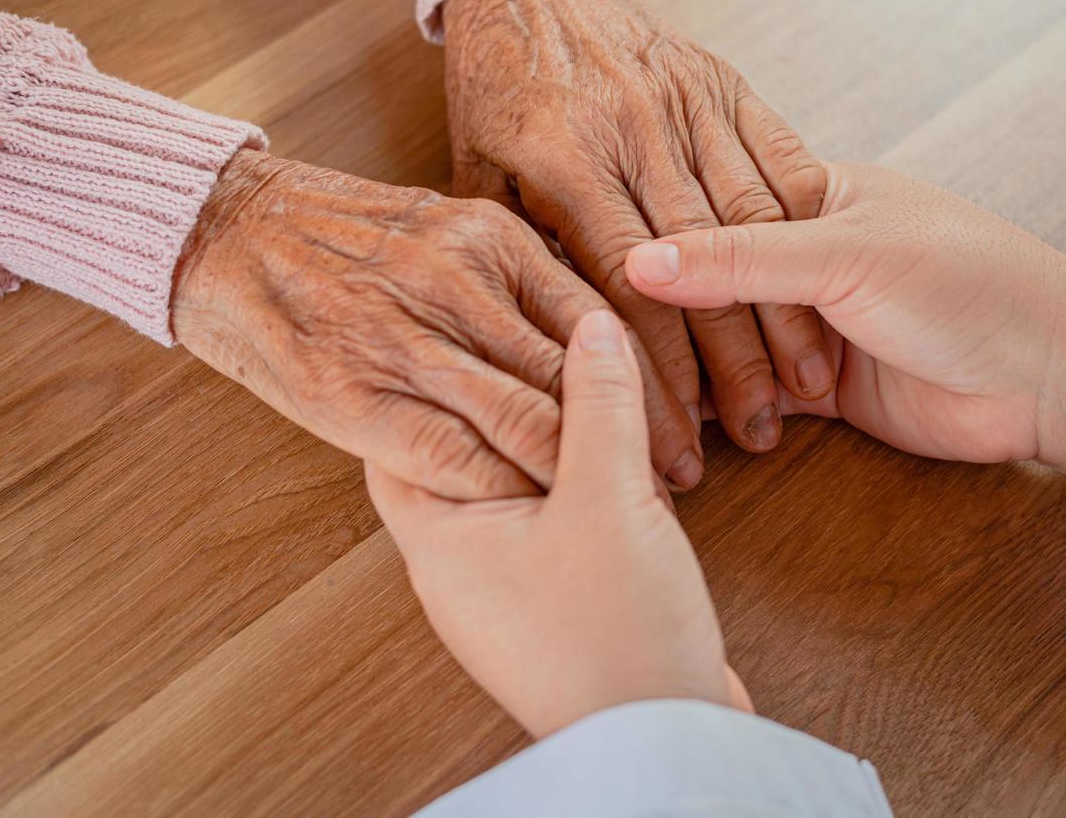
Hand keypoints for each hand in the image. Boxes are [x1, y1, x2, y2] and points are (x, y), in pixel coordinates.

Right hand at [171, 149, 701, 499]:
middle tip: (682, 477)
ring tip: (628, 510)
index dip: (655, 378)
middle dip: (636, 435)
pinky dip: (501, 489)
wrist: (229, 237)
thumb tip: (602, 329)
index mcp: (492, 238)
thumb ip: (520, 276)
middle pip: (576, 375)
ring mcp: (404, 337)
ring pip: (523, 418)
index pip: (601, 319)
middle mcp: (457, 283)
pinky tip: (536, 513)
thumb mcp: (448, 230)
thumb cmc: (346, 241)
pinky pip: (452, 455)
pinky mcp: (355, 394)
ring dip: (579, 474)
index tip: (693, 423)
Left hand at [368, 309, 747, 737]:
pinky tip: (627, 478)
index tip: (457, 328)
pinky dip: (582, 496)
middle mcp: (457, 571)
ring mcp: (504, 597)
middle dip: (504, 407)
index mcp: (438, 541)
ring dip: (555, 453)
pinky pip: (553, 531)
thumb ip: (598, 401)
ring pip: (515, 495)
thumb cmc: (617, 633)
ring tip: (600, 411)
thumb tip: (591, 323)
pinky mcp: (554, 612)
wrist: (668, 743)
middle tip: (539, 351)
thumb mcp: (608, 495)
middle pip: (461, 458)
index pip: (397, 438)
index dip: (425, 378)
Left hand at [445, 0, 834, 455]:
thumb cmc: (496, 89)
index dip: (660, 382)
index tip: (678, 447)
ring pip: (754, 226)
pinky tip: (820, 291)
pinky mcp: (727, 84)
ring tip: (799, 391)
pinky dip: (805, 238)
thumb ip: (518, 248)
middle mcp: (636, 133)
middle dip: (731, 369)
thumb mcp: (478, 173)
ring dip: (782, 316)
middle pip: (701, 271)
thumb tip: (555, 344)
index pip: (628, 294)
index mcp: (567, 162)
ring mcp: (689, 103)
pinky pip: (782, 165)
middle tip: (754, 438)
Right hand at [625, 161, 1065, 483]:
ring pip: (720, 338)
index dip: (648, 234)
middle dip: (656, 311)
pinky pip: (746, 392)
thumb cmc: (967, 283)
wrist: (1051, 375)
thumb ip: (739, 257)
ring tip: (612, 386)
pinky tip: (662, 417)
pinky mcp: (818, 388)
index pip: (705, 208)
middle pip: (705, 279)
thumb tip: (637, 258)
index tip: (581, 255)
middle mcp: (800, 254)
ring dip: (680, 364)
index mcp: (806, 192)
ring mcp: (807, 322)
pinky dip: (711, 407)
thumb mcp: (845, 254)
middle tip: (587, 339)